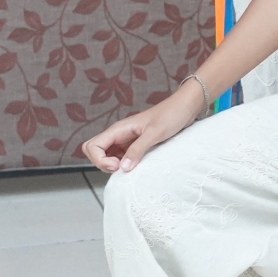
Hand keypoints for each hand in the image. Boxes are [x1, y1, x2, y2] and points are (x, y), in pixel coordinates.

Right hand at [83, 81, 205, 172]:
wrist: (185, 107)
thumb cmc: (171, 115)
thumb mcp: (155, 133)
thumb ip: (137, 150)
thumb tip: (122, 168)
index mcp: (119, 129)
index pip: (92, 146)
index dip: (99, 160)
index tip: (117, 166)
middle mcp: (119, 134)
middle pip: (94, 151)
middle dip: (101, 163)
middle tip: (120, 168)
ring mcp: (126, 140)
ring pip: (106, 156)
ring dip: (112, 165)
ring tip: (130, 168)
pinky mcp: (135, 145)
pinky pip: (120, 157)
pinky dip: (123, 164)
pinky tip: (136, 167)